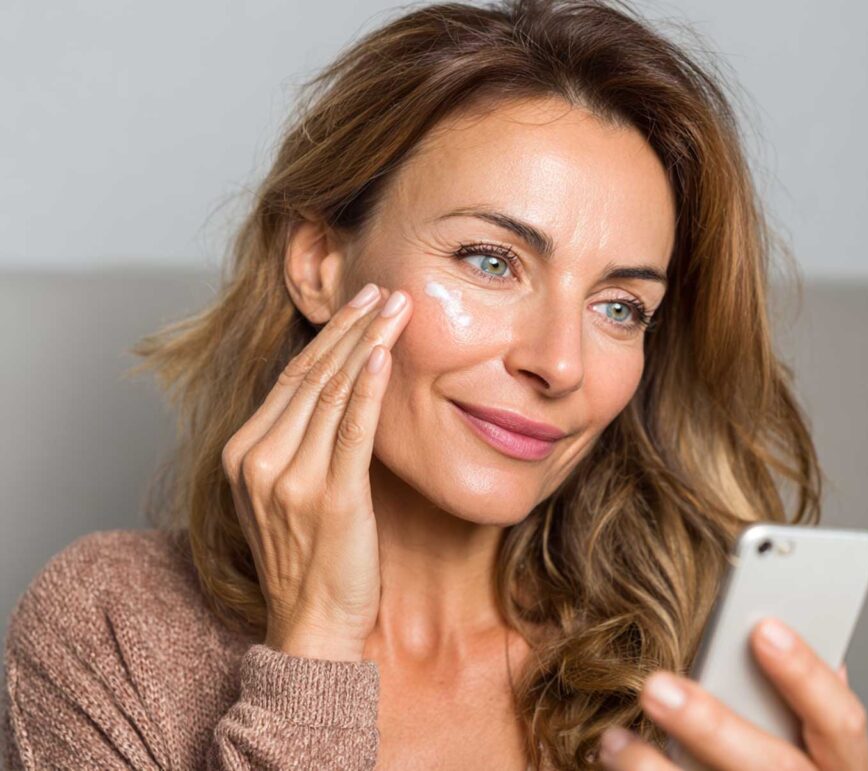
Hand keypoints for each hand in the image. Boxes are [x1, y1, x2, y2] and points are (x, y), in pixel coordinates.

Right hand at [220, 283, 411, 659]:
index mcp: (243, 453)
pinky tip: (385, 354)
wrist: (311, 623)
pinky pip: (352, 429)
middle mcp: (259, 459)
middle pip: (312, 374)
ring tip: (397, 308)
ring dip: (369, 342)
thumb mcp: (284, 492)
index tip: (360, 303)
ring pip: (334, 392)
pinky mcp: (331, 497)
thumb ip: (296, 442)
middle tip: (385, 288)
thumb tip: (339, 389)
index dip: (329, 335)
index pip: (291, 377)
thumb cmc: (307, 557)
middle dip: (353, 325)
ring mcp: (291, 478)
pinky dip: (369, 388)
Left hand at [597, 617, 867, 769]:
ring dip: (655, 769)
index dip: (806, 674)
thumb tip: (761, 623)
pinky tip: (610, 757)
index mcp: (838, 764)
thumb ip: (786, 695)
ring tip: (612, 738)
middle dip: (712, 725)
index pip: (840, 720)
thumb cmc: (769, 764)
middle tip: (655, 687)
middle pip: (773, 765)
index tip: (764, 628)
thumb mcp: (797, 736)